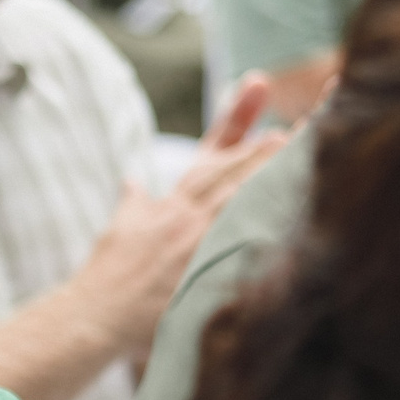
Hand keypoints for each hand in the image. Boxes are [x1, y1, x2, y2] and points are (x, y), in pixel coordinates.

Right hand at [74, 73, 286, 360]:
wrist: (95, 314)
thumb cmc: (105, 275)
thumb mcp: (120, 227)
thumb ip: (134, 201)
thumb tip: (132, 181)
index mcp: (171, 201)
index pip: (210, 150)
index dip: (237, 117)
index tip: (257, 85)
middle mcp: (186, 215)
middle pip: (234, 171)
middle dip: (268, 147)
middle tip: (303, 123)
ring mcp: (195, 243)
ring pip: (240, 200)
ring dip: (271, 177)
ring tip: (302, 152)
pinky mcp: (201, 273)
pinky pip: (238, 249)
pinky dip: (262, 231)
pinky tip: (292, 219)